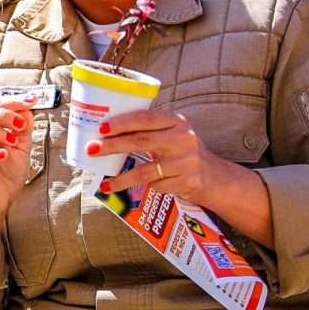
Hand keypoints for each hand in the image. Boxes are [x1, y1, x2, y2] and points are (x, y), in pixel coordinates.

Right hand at [0, 97, 34, 220]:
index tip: (31, 101)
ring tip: (11, 141)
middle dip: (1, 114)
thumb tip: (27, 108)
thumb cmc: (6, 173)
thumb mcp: (21, 147)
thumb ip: (23, 128)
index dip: (12, 101)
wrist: (0, 201)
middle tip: (19, 124)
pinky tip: (3, 155)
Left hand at [91, 110, 234, 208]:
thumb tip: (105, 133)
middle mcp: (182, 138)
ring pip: (145, 171)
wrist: (216, 177)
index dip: (121, 123)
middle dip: (112, 146)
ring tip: (104, 184)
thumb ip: (149, 131)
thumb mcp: (173, 135)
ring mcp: (186, 161)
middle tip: (92, 150)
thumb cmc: (184, 153)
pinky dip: (147, 188)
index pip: (145, 118)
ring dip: (121, 179)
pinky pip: (157, 186)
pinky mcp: (187, 181)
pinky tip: (142, 190)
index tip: (101, 128)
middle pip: (140, 141)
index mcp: (176, 121)